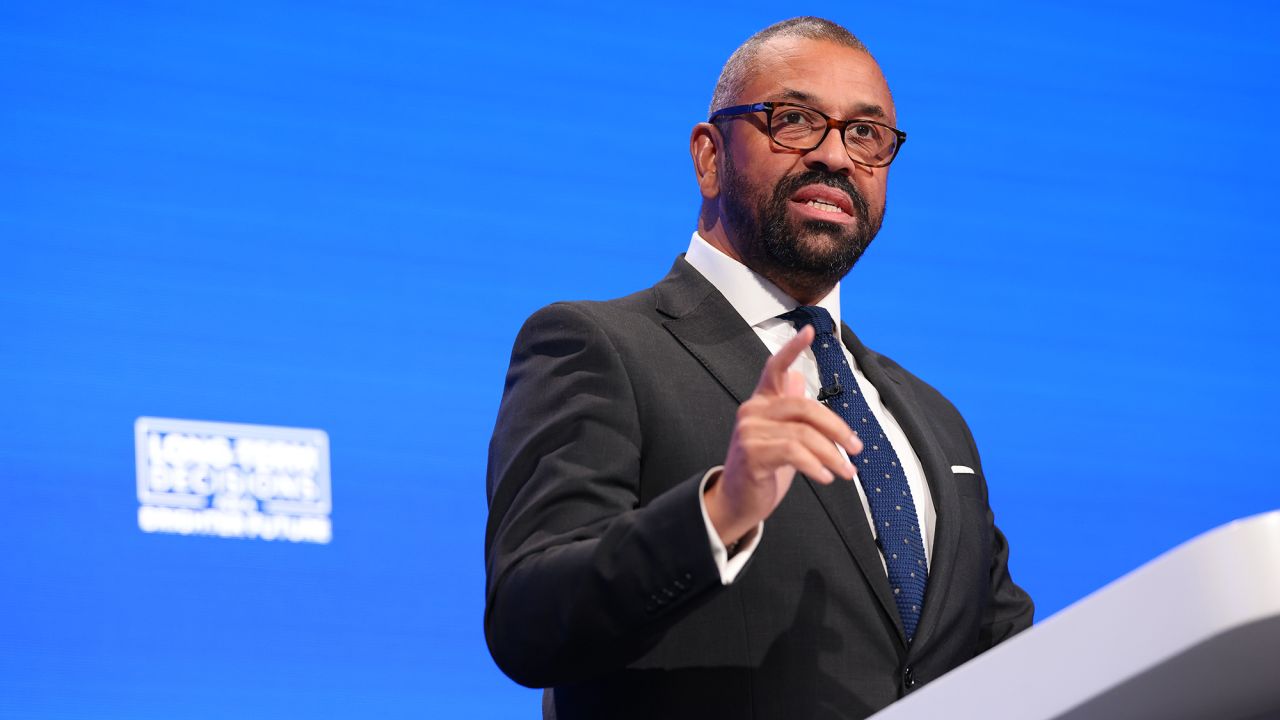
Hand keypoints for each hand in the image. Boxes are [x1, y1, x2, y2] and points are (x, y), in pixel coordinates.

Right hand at [704, 325, 862, 545]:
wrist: (738, 501)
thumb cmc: (762, 468)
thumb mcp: (780, 435)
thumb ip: (790, 408)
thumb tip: (801, 377)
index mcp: (762, 402)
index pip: (775, 367)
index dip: (792, 347)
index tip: (809, 331)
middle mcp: (753, 411)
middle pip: (805, 407)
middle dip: (837, 428)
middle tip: (857, 448)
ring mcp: (749, 431)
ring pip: (803, 434)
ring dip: (832, 455)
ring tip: (845, 471)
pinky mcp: (751, 454)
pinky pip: (793, 453)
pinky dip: (815, 465)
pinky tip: (825, 477)